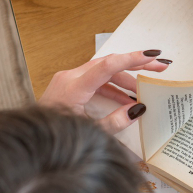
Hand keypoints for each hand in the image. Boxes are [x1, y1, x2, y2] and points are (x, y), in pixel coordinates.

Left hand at [38, 51, 169, 132]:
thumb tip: (137, 109)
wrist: (32, 137)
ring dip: (125, 79)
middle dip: (136, 65)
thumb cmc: (56, 135)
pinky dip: (112, 87)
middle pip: (110, 64)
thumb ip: (114, 122)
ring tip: (144, 90)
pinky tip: (126, 99)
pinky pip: (95, 79)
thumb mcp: (89, 132)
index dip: (132, 59)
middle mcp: (70, 77)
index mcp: (74, 87)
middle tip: (160, 66)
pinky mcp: (69, 85)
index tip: (152, 55)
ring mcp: (69, 79)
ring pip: (104, 71)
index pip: (108, 66)